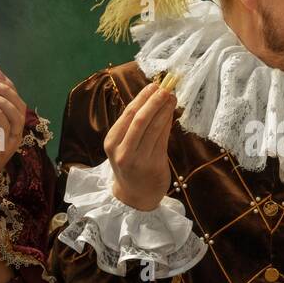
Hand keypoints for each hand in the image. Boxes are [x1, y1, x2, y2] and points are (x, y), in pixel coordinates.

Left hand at [0, 69, 26, 191]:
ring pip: (17, 114)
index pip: (14, 102)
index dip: (7, 86)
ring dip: (3, 98)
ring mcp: (11, 142)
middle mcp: (15, 134)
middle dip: (6, 89)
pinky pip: (5, 125)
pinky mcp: (3, 148)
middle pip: (19, 105)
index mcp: (10, 129)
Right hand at [106, 81, 175, 210]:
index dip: (142, 98)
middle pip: (139, 120)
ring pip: (153, 129)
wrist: (135, 197)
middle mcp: (122, 151)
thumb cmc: (131, 166)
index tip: (154, 85)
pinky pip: (162, 139)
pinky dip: (168, 124)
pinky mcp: (154, 165)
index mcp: (111, 142)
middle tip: (166, 88)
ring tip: (172, 97)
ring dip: (164, 110)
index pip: (127, 115)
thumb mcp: (126, 145)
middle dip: (154, 102)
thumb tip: (154, 98)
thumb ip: (137, 125)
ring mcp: (138, 159)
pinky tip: (172, 113)